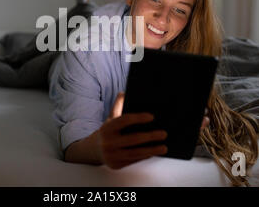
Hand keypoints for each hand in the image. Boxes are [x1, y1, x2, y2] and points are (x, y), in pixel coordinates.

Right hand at [96, 92, 210, 169]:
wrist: (93, 149)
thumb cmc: (108, 131)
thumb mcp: (111, 118)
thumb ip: (118, 105)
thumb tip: (125, 92)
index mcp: (107, 128)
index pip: (124, 120)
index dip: (138, 118)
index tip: (152, 116)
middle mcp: (108, 142)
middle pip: (133, 139)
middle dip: (150, 136)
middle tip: (164, 133)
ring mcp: (112, 155)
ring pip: (135, 152)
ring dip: (152, 150)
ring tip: (164, 147)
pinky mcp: (116, 165)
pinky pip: (133, 160)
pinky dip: (144, 156)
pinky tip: (153, 152)